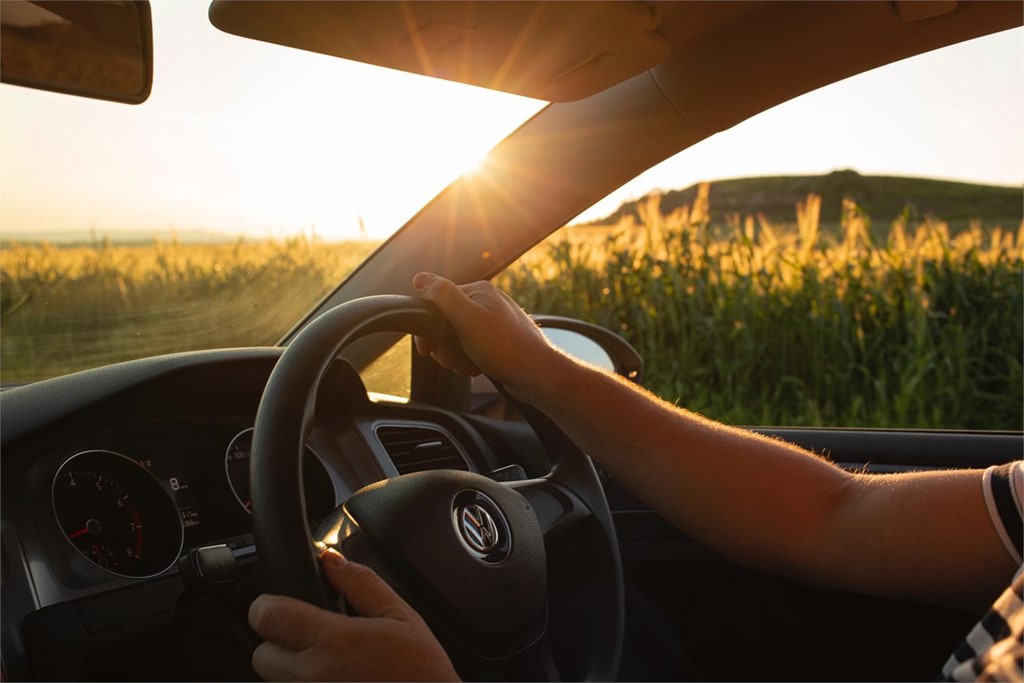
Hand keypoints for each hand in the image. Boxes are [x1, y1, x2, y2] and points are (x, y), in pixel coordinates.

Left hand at [248, 548, 458, 681]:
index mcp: (333, 642)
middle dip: (281, 643)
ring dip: (293, 672)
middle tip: (316, 641)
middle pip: (261, 654)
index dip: (270, 605)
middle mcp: (312, 677)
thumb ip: (360, 583)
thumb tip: (330, 559)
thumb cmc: (422, 674)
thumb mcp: (401, 616)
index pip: (266, 614)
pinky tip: (336, 682)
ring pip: (275, 681)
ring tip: (332, 668)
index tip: (285, 606)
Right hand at [411, 273, 559, 399]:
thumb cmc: (504, 347)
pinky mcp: (498, 341)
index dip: (428, 328)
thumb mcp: (467, 318)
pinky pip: (472, 348)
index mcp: (479, 292)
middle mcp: (487, 303)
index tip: (427, 349)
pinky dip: (469, 360)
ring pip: (458, 338)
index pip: (438, 302)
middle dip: (444, 346)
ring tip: (465, 366)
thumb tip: (420, 277)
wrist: (536, 375)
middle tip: (450, 361)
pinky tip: (475, 369)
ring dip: (456, 356)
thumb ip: (443, 296)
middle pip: (447, 322)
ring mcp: (494, 322)